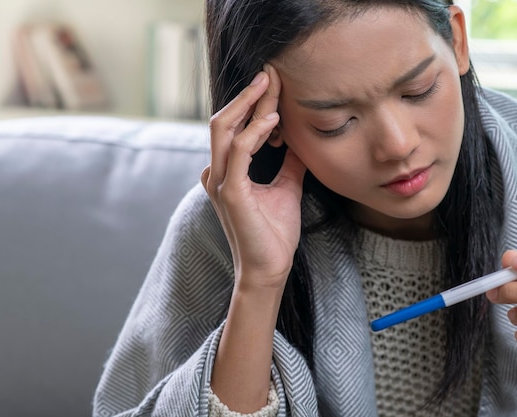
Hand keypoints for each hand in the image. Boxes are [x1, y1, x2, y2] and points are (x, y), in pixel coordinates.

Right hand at [201, 64, 306, 290]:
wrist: (269, 268)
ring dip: (248, 104)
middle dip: (247, 95)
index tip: (274, 84)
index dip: (254, 104)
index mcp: (227, 171)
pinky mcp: (230, 192)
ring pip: (224, 129)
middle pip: (224, 121)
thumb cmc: (274, 232)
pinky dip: (254, 132)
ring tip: (270, 84)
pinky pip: (239, 152)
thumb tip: (298, 139)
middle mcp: (217, 172)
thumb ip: (289, 162)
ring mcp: (220, 182)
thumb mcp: (286, 187)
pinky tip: (274, 120)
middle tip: (270, 73)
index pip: (235, 127)